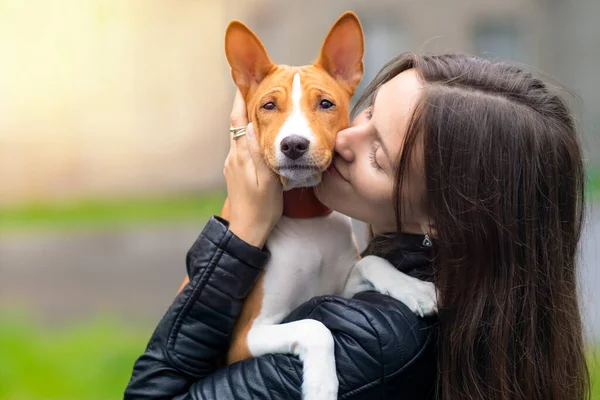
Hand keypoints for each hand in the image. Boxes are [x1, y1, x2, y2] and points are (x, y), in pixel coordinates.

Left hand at [224, 90, 282, 246]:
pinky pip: (242, 146)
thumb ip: (260, 152)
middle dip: (244, 104)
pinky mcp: (235, 172)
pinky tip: (260, 134)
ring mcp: (233, 165)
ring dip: (247, 118)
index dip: (242, 99)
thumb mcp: (268, 180)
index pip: (239, 120)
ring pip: (240, 135)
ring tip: (261, 105)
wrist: (247, 229)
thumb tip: (253, 125)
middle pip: (237, 123)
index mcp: (242, 156)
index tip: (246, 81)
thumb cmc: (263, 208)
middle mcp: (234, 157)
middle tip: (255, 86)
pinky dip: (249, 134)